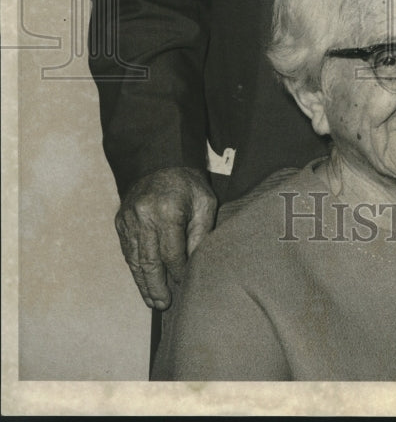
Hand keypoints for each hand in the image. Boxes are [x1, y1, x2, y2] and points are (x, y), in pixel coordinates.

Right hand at [115, 167, 216, 309]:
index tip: (185, 285)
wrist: (160, 161)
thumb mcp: (204, 202)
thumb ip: (201, 233)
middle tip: (164, 305)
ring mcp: (128, 220)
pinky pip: (127, 252)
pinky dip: (135, 269)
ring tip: (153, 301)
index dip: (179, 273)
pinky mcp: (120, 222)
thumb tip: (195, 264)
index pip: (172, 254)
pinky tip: (143, 282)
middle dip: (157, 286)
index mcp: (167, 212)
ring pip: (135, 260)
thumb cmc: (188, 184)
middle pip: (150, 262)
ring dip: (144, 283)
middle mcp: (143, 217)